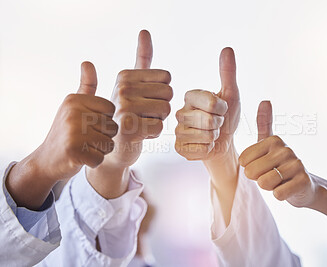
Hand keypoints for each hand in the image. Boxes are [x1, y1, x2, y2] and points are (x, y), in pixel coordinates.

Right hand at [6, 62, 117, 208]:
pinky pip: (100, 158)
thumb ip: (86, 86)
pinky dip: (94, 161)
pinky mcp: (74, 151)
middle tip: (86, 139)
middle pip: (113, 128)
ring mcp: (73, 132)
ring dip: (100, 150)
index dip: (106, 121)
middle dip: (104, 137)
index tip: (90, 124)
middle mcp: (73, 113)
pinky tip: (82, 157)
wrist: (46, 160)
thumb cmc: (66, 131)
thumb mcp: (74, 105)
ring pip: (109, 144)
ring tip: (84, 147)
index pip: (112, 110)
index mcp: (76, 100)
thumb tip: (87, 62)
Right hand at [106, 30, 171, 167]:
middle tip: (143, 114)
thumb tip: (145, 31)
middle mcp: (122, 89)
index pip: (167, 78)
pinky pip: (159, 127)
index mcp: (124, 76)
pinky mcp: (128, 129)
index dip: (161, 92)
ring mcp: (123, 109)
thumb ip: (141, 59)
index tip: (144, 100)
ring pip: (166, 110)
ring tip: (141, 123)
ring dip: (158, 120)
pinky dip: (153, 134)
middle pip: (169, 93)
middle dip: (161, 107)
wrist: (113, 147)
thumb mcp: (131, 84)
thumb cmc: (126, 115)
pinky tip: (140, 135)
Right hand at [175, 47, 239, 161]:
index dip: (223, 109)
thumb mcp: (231, 95)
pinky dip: (208, 149)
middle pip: (209, 121)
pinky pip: (199, 149)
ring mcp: (177, 131)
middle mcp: (180, 112)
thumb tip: (227, 49)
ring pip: (205, 136)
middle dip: (220, 125)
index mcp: (190, 96)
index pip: (212, 102)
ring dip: (214, 138)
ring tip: (211, 134)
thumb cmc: (227, 118)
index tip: (221, 110)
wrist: (224, 144)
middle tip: (217, 124)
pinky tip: (205, 145)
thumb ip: (228, 73)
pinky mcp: (179, 148)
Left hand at [239, 101, 316, 207]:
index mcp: (273, 140)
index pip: (244, 160)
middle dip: (258, 179)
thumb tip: (265, 100)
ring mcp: (297, 165)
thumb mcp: (269, 144)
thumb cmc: (280, 165)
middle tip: (271, 175)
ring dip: (269, 187)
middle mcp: (286, 149)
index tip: (262, 166)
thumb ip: (264, 123)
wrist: (304, 185)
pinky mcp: (303, 181)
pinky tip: (287, 189)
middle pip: (252, 172)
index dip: (249, 169)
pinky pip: (278, 194)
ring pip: (264, 183)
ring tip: (279, 181)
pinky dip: (279, 195)